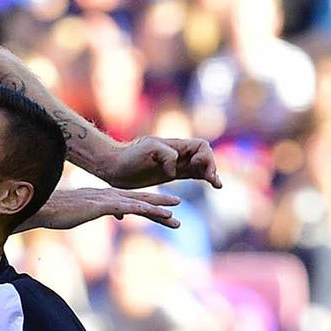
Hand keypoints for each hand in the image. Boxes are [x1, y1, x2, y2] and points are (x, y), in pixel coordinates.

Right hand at [30, 189, 180, 230]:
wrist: (42, 207)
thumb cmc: (56, 211)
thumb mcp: (80, 213)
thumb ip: (97, 211)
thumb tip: (114, 214)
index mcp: (101, 197)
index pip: (129, 200)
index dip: (147, 202)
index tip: (162, 206)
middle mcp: (106, 195)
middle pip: (138, 198)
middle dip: (158, 201)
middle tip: (178, 204)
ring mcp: (105, 199)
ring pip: (137, 203)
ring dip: (158, 207)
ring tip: (175, 213)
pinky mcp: (102, 205)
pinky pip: (129, 207)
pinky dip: (146, 209)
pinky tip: (159, 213)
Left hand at [102, 137, 221, 189]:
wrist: (113, 166)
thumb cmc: (129, 156)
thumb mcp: (148, 149)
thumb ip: (166, 155)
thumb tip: (175, 169)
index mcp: (175, 145)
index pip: (201, 147)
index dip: (206, 157)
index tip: (200, 167)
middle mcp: (178, 153)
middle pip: (205, 157)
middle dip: (212, 167)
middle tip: (212, 181)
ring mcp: (175, 164)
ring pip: (200, 167)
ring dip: (210, 174)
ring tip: (217, 185)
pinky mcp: (170, 175)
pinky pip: (192, 175)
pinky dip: (202, 178)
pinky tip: (210, 185)